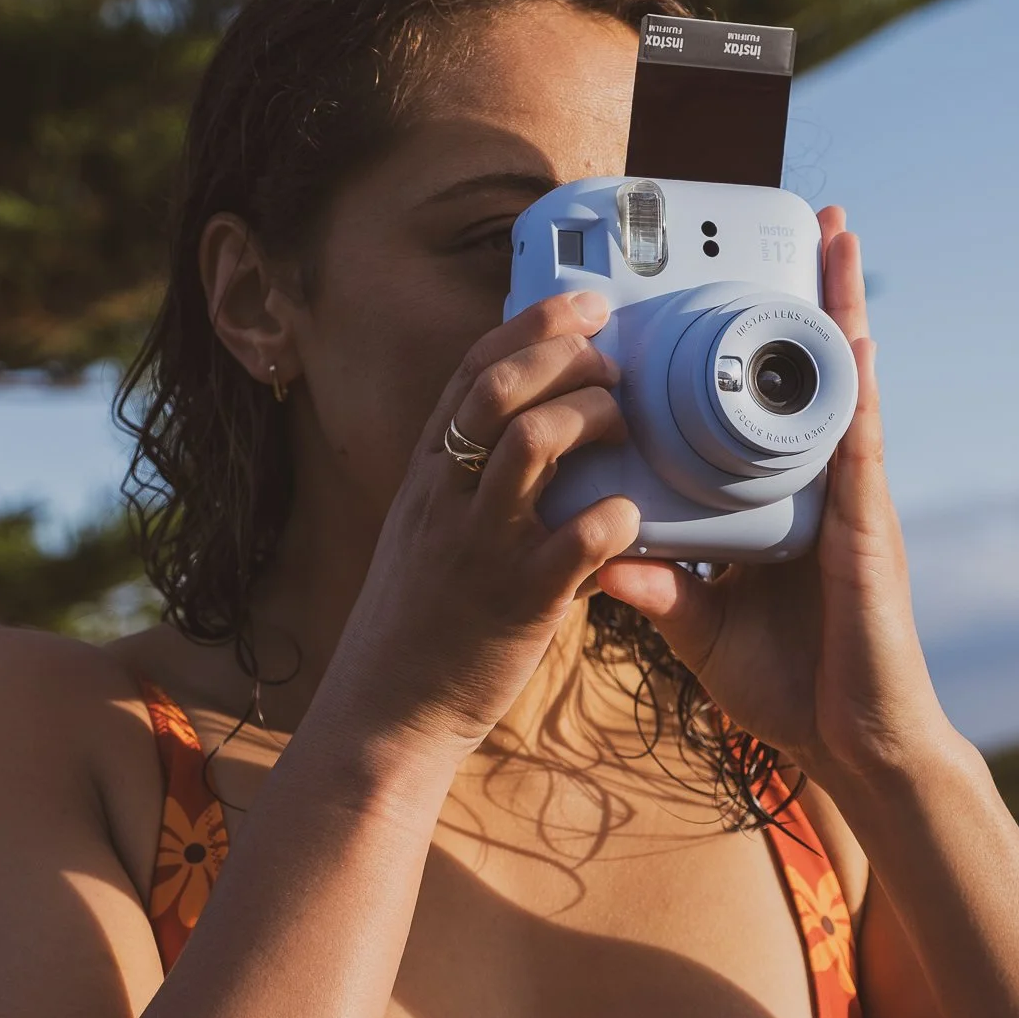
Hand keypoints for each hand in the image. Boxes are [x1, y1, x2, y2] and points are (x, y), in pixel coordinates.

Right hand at [330, 292, 639, 754]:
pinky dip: (614, 516)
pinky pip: (575, 539)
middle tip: (614, 360)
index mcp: (427, 478)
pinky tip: (633, 517)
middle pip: (498, 387)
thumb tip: (541, 445)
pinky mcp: (518, 601)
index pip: (470, 373)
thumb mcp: (429, 539)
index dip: (530, 325)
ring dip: (589, 416)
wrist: (386, 714)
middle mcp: (446, 499)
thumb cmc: (421, 627)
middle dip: (564, 354)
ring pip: (531, 442)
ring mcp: (479, 546)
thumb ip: (474, 490)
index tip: (582, 303)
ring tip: (624, 424)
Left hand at [596, 209, 954, 784]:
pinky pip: (858, 444)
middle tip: (808, 225)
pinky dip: (855, 387)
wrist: (851, 747)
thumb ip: (658, 590)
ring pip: (842, 388)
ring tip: (835, 239)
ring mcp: (851, 504)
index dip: (762, 350)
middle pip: (812, 378)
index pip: (768, 412)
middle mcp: (824, 491)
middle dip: (814, 300)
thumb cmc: (791, 689)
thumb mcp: (702, 630)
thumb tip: (602, 557)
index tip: (740, 287)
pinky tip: (855, 335)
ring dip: (842, 310)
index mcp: (787, 507)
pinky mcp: (866, 529)